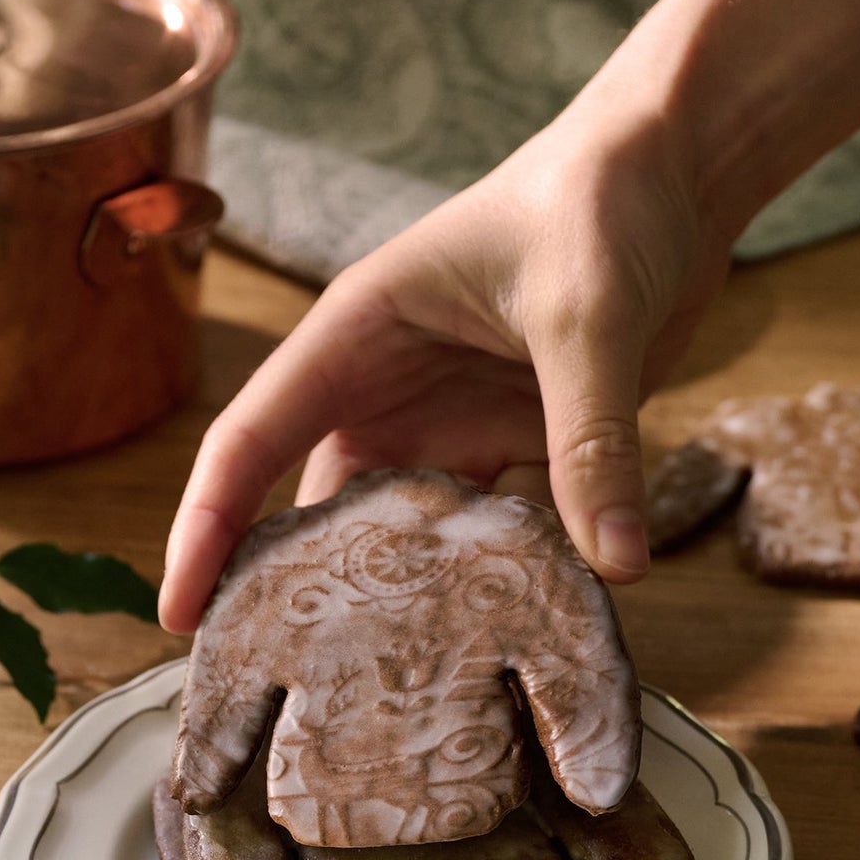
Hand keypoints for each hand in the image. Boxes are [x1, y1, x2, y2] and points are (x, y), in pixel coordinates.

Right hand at [158, 96, 730, 632]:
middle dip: (300, 594)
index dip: (207, 532)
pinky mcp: (517, 444)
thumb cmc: (601, 200)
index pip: (249, 442)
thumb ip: (593, 441)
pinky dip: (499, 581)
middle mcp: (388, 388)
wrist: (680, 166)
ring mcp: (451, 422)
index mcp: (355, 337)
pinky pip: (495, 533)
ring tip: (395, 692)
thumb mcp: (588, 316)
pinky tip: (509, 638)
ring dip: (407, 601)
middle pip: (315, 509)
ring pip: (405, 536)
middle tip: (285, 689)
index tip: (180, 616)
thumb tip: (612, 569)